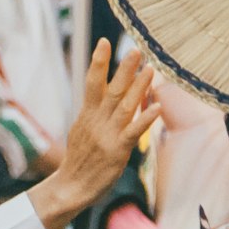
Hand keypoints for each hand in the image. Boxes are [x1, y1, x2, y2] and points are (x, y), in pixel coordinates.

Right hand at [28, 42, 162, 225]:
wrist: (70, 187)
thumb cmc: (79, 160)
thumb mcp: (81, 129)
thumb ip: (92, 111)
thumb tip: (100, 94)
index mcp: (87, 114)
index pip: (93, 82)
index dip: (98, 61)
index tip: (104, 41)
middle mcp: (96, 121)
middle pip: (111, 89)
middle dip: (123, 68)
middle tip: (136, 49)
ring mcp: (107, 135)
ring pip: (124, 106)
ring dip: (138, 87)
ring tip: (150, 69)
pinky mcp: (117, 151)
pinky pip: (133, 132)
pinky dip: (145, 119)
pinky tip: (157, 107)